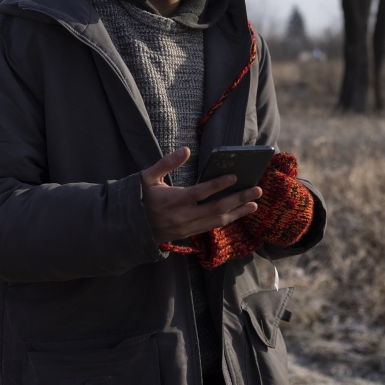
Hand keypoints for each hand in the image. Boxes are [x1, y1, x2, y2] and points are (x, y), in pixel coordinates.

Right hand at [141, 147, 261, 243]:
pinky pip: (211, 227)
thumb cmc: (139, 198)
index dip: (218, 185)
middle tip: (256, 190)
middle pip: (215, 209)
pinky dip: (227, 220)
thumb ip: (166, 163)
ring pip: (217, 222)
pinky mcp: (188, 234)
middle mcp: (181, 217)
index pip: (199, 193)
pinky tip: (238, 212)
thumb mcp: (146, 177)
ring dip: (238, 212)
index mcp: (171, 201)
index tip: (234, 176)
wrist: (127, 228)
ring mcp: (186, 228)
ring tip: (254, 203)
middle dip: (238, 199)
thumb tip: (186, 150)